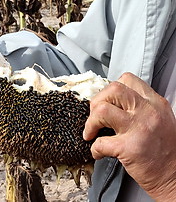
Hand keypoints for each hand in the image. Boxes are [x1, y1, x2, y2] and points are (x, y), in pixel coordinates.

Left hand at [83, 72, 175, 200]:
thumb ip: (139, 107)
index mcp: (155, 103)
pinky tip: (98, 153)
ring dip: (90, 123)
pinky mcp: (129, 148)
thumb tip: (110, 101)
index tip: (105, 103)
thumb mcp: (159, 119)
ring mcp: (139, 129)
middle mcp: (148, 112)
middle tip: (95, 117)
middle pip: (113, 89)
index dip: (110, 90)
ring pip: (102, 110)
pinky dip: (94, 149)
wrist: (175, 177)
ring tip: (92, 133)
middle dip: (96, 102)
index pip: (127, 79)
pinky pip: (100, 142)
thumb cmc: (164, 150)